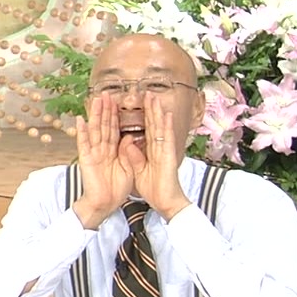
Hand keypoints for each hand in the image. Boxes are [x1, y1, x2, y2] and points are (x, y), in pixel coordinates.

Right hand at [73, 95, 130, 227]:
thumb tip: (128, 137)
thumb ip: (128, 152)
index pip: (115, 129)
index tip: (117, 102)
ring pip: (95, 130)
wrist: (106, 204)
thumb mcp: (128, 168)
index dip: (116, 116)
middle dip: (105, 110)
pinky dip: (82, 132)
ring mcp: (94, 153)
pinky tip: (81, 120)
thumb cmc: (116, 189)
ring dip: (95, 115)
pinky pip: (84, 143)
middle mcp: (102, 149)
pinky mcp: (86, 159)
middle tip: (106, 94)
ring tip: (95, 100)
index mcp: (113, 151)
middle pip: (104, 126)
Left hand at [121, 92, 191, 218]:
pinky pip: (166, 140)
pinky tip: (165, 115)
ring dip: (157, 112)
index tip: (137, 106)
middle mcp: (159, 148)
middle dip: (149, 110)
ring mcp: (165, 151)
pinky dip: (166, 127)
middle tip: (146, 93)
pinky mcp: (168, 157)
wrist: (166, 203)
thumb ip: (133, 156)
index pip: (145, 131)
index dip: (142, 118)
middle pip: (153, 125)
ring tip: (154, 97)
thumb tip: (127, 143)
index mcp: (151, 151)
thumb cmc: (154, 188)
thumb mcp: (137, 170)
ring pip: (160, 128)